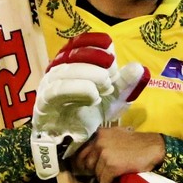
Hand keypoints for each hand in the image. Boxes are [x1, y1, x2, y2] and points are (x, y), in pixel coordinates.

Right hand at [30, 34, 149, 179]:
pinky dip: (77, 90)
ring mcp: (48, 86)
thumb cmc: (90, 114)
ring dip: (87, 74)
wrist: (73, 141)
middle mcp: (57, 71)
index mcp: (71, 64)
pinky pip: (56, 92)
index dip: (91, 42)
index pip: (77, 45)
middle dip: (92, 58)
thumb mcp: (113, 98)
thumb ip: (125, 83)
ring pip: (64, 72)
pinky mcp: (43, 103)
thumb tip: (139, 67)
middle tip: (111, 69)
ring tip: (106, 84)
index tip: (108, 44)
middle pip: (70, 56)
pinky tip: (94, 96)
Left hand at [68, 126, 165, 182]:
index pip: (83, 150)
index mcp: (99, 134)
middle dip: (93, 171)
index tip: (86, 168)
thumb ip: (105, 141)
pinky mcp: (111, 166)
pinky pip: (104, 181)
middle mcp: (99, 143)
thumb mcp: (118, 135)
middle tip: (100, 176)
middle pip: (88, 163)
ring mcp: (105, 155)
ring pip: (97, 173)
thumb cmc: (139, 142)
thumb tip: (95, 154)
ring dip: (102, 180)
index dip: (83, 161)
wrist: (154, 148)